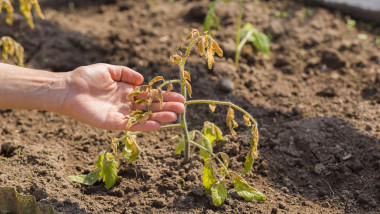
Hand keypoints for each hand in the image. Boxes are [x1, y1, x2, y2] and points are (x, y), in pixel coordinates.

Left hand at [60, 63, 183, 130]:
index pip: (150, 95)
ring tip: (175, 116)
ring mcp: (121, 114)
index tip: (179, 96)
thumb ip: (126, 73)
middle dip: (167, 107)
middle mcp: (126, 104)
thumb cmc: (85, 77)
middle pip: (151, 107)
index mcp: (127, 91)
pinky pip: (132, 125)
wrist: (67, 88)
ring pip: (145, 117)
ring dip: (160, 117)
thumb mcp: (109, 69)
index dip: (164, 96)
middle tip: (182, 108)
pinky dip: (145, 126)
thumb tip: (142, 80)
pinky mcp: (113, 123)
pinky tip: (157, 124)